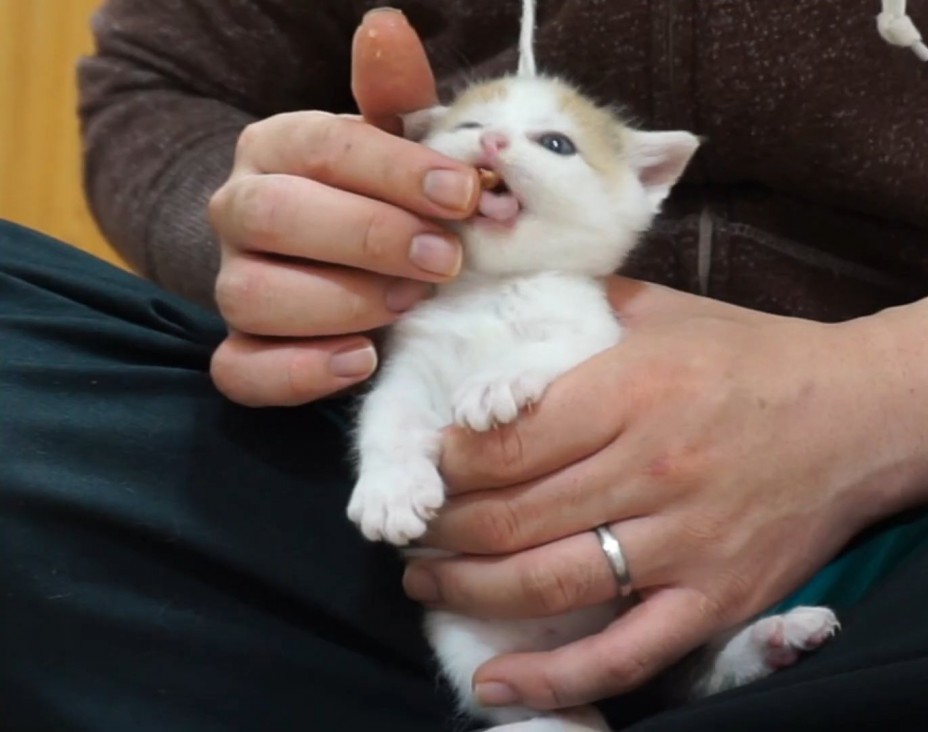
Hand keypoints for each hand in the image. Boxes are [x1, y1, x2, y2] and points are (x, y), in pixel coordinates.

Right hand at [208, 8, 478, 405]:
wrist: (350, 262)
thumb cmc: (385, 196)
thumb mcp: (398, 143)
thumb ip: (397, 95)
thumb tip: (386, 27)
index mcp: (278, 148)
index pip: (322, 148)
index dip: (396, 172)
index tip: (465, 194)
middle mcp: (241, 211)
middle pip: (275, 218)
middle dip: (369, 238)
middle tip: (445, 259)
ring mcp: (235, 284)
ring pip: (253, 296)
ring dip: (344, 303)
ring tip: (410, 304)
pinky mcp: (243, 351)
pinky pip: (241, 371)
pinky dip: (298, 373)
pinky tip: (361, 362)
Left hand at [403, 257, 927, 710]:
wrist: (868, 415)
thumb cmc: (760, 360)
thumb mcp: (667, 311)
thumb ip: (579, 308)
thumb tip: (495, 306)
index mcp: (633, 389)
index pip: (501, 441)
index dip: (443, 462)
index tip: (423, 466)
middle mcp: (652, 468)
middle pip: (508, 517)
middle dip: (438, 529)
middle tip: (410, 528)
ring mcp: (686, 543)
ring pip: (545, 584)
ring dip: (466, 590)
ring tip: (428, 580)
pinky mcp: (716, 600)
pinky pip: (622, 654)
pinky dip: (552, 679)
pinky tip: (495, 684)